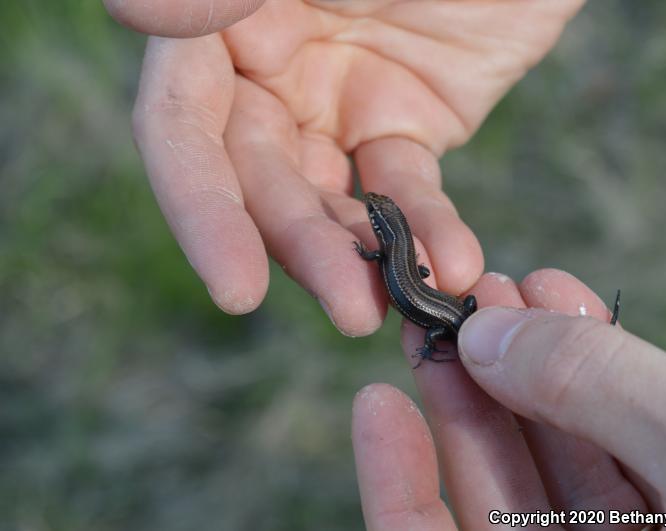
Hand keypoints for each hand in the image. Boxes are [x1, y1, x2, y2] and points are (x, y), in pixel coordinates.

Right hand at [103, 0, 583, 331]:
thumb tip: (132, 11)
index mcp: (227, 21)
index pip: (186, 129)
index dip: (203, 212)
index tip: (237, 291)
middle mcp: (269, 69)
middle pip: (263, 182)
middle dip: (305, 251)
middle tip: (352, 313)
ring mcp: (337, 100)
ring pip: (331, 199)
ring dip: (364, 258)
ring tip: (407, 304)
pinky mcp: (404, 123)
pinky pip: (406, 191)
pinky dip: (428, 232)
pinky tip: (455, 266)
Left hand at [352, 269, 665, 529]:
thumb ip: (593, 392)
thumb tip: (483, 338)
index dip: (402, 489)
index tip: (376, 395)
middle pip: (505, 504)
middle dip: (478, 397)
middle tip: (452, 314)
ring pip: (566, 468)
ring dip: (538, 372)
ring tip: (513, 291)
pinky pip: (629, 451)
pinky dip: (601, 379)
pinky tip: (572, 308)